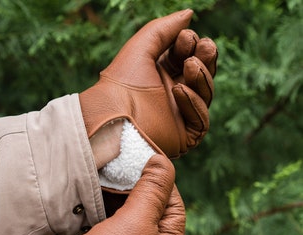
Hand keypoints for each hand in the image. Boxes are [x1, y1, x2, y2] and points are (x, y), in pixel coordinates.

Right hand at [65, 155, 184, 234]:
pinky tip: (100, 192)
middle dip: (140, 186)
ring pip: (130, 212)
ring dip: (122, 194)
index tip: (149, 163)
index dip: (163, 182)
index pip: (174, 207)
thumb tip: (162, 161)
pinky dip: (108, 204)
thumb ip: (152, 191)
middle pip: (152, 208)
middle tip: (128, 167)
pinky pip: (113, 219)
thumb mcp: (136, 222)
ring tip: (113, 176)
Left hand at [80, 9, 217, 158]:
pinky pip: (201, 119)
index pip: (187, 57)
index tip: (185, 37)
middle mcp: (172, 94)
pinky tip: (179, 90)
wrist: (113, 117)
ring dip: (201, 77)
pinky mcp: (185, 136)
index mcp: (161, 74)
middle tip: (205, 46)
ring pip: (206, 94)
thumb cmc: (122, 81)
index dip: (191, 45)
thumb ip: (165, 29)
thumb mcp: (142, 47)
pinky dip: (193, 103)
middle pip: (201, 75)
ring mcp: (179, 115)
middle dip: (206, 58)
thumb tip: (188, 14)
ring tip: (191, 65)